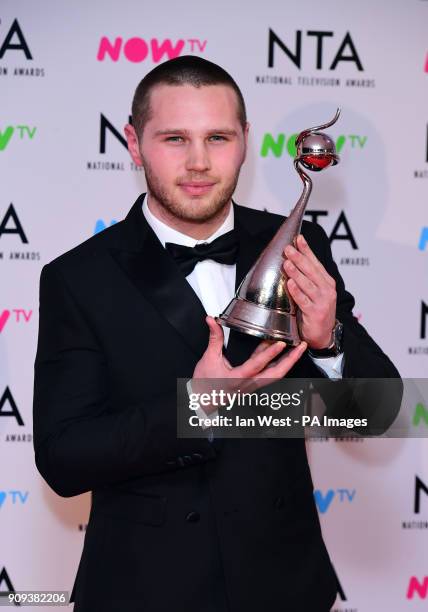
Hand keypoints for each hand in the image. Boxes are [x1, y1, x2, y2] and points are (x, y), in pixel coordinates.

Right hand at [191, 316, 306, 413]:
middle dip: (291, 360)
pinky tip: (279, 351)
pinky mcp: (254, 383)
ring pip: (276, 374)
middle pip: (276, 374)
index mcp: (238, 378)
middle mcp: (249, 383)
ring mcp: (253, 385)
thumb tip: (212, 321)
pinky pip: (270, 373)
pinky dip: (277, 363)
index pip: (257, 365)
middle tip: (301, 347)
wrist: (204, 400)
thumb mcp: (208, 359)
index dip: (269, 354)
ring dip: (288, 362)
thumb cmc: (205, 383)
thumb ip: (214, 338)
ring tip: (297, 348)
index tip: (280, 344)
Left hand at [283, 234, 335, 349]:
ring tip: (287, 263)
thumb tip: (294, 258)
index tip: (298, 238)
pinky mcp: (315, 313)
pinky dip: (296, 291)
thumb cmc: (316, 310)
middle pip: (311, 271)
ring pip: (307, 284)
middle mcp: (327, 290)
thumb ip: (308, 277)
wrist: (323, 334)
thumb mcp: (316, 291)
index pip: (315, 262)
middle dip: (299, 258)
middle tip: (288, 249)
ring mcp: (322, 301)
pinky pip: (303, 300)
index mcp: (327, 282)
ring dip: (296, 273)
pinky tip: (289, 283)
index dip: (307, 250)